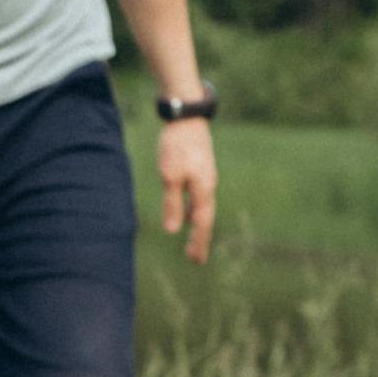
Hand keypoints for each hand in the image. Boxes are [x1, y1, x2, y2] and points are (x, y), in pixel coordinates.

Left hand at [157, 117, 215, 266]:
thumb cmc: (176, 146)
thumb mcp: (169, 176)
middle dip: (200, 238)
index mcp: (203, 190)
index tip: (195, 261)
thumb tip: (172, 230)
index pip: (201, 223)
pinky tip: (187, 212)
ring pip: (203, 207)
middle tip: (195, 259)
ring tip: (193, 239)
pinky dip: (194, 209)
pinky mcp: (201, 168)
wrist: (187, 116)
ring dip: (198, 225)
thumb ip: (172, 203)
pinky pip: (200, 196)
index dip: (198, 242)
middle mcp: (208, 185)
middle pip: (205, 218)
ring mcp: (206, 176)